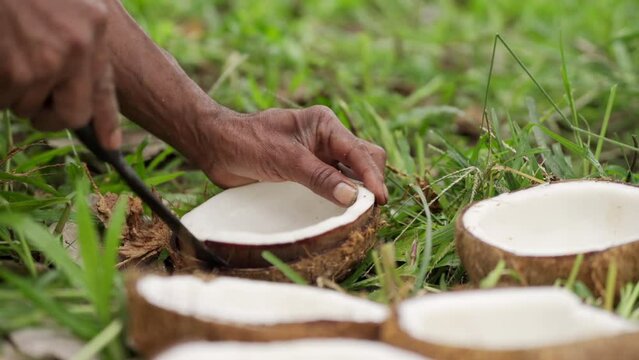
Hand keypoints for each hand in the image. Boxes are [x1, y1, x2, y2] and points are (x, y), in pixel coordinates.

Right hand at [0, 0, 119, 148]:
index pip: (105, 88)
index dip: (107, 120)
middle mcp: (74, 49)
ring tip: (8, 54)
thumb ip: (77, 34)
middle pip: (70, 114)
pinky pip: (3, 97)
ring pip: (26, 104)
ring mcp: (41, 61)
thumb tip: (74, 81)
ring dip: (14, 91)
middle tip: (37, 107)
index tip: (111, 145)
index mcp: (92, 27)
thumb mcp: (70, 1)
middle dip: (50, 116)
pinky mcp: (11, 69)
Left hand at [197, 106, 387, 206]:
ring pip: (352, 172)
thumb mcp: (285, 159)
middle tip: (371, 209)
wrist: (217, 147)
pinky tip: (342, 211)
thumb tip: (351, 196)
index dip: (372, 176)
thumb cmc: (248, 142)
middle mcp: (326, 139)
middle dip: (371, 181)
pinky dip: (342, 196)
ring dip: (358, 190)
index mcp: (325, 125)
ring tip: (362, 214)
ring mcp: (318, 156)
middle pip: (364, 158)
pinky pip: (334, 183)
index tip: (379, 201)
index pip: (359, 151)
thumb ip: (319, 177)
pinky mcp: (308, 172)